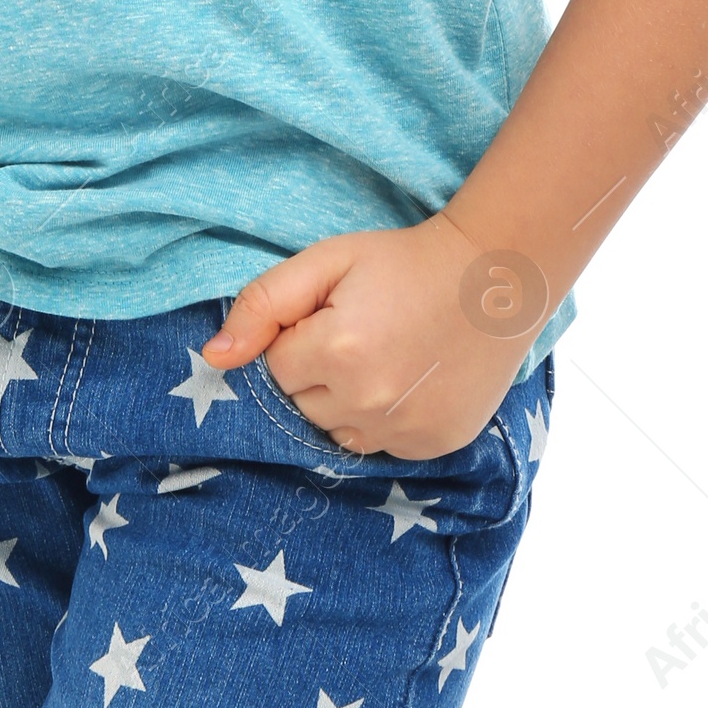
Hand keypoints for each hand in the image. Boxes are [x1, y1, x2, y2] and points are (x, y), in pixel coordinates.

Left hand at [199, 213, 535, 459]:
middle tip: (362, 331)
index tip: (335, 313)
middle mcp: (368, 401)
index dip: (301, 337)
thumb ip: (264, 304)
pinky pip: (380, 447)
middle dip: (319, 372)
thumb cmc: (404, 263)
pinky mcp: (432, 446)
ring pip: (338, 432)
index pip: (278, 368)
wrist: (493, 279)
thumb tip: (214, 357)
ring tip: (385, 356)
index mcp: (336, 351)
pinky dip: (384, 421)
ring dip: (347, 401)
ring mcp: (404, 431)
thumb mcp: (328, 260)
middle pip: (304, 406)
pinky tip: (408, 380)